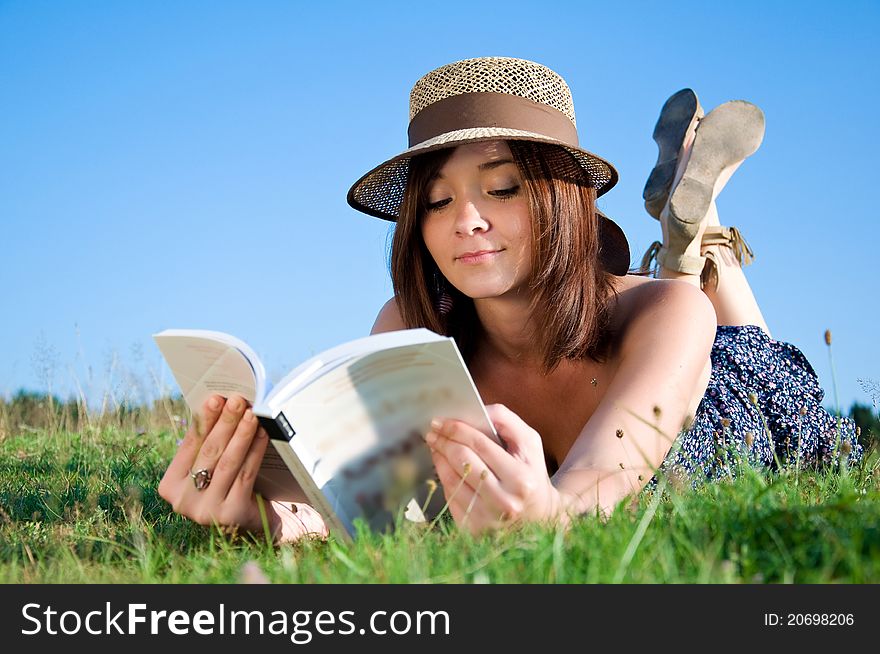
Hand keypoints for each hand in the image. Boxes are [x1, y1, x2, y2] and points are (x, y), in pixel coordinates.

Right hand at [158, 393, 318, 541]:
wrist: (251, 523)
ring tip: (251, 413)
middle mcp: (183, 501)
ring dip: (241, 434)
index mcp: (169, 487)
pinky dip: (255, 451)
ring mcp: (205, 510)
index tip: (215, 398)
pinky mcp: (230, 514)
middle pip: (208, 453)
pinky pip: (245, 474)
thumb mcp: (210, 469)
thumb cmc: (226, 487)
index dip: (203, 421)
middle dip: (224, 423)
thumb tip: (219, 404)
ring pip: (227, 462)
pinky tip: (262, 434)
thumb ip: (207, 446)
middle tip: (237, 401)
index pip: (188, 447)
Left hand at [426, 403, 561, 533]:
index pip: (480, 444)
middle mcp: (504, 503)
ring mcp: (487, 520)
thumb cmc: (530, 472)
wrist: (539, 516)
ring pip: (450, 478)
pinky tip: (443, 465)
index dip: (456, 429)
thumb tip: (475, 410)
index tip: (440, 420)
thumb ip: (506, 420)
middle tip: (433, 431)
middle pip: (462, 460)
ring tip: (435, 445)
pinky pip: (449, 496)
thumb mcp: (530, 443)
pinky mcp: (473, 530)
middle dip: (443, 441)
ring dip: (438, 457)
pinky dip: (443, 477)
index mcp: (521, 479)